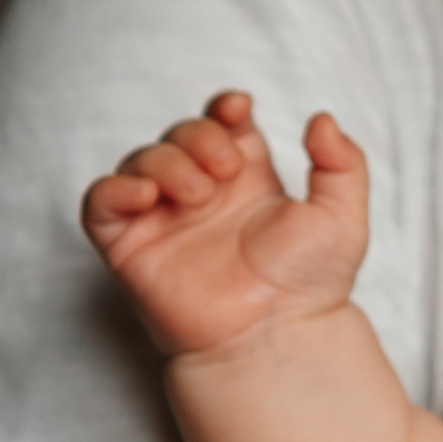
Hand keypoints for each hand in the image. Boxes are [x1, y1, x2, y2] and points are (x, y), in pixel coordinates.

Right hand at [80, 90, 368, 356]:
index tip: (238, 108)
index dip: (224, 107)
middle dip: (198, 136)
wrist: (276, 335)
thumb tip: (322, 118)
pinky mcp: (131, 247)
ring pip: (141, 160)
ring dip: (165, 162)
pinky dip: (114, 189)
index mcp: (249, 179)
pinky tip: (147, 195)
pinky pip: (100, 203)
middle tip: (225, 169)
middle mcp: (204, 194)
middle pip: (181, 134)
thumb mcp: (342, 217)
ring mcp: (164, 218)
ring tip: (198, 193)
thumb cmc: (310, 285)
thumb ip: (343, 164)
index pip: (224, 123)